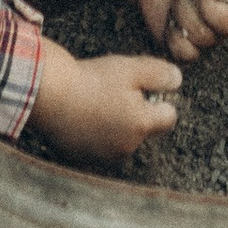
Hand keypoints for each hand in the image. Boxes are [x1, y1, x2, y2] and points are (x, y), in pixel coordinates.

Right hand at [30, 42, 183, 164]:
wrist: (50, 96)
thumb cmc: (92, 80)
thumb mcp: (131, 68)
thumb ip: (160, 74)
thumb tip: (177, 81)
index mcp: (142, 126)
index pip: (169, 117)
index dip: (160, 99)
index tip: (143, 87)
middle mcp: (127, 148)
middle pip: (145, 129)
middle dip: (137, 112)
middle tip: (115, 90)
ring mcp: (104, 157)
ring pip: (122, 139)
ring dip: (116, 125)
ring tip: (96, 102)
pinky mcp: (84, 160)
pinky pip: (100, 147)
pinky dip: (96, 134)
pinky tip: (83, 116)